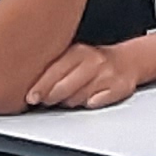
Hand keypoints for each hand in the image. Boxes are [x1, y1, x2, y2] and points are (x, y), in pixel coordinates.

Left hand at [26, 43, 140, 109]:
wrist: (128, 60)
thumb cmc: (93, 62)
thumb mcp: (73, 56)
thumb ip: (54, 66)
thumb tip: (26, 83)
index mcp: (78, 52)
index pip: (54, 72)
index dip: (40, 87)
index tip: (31, 98)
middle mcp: (93, 61)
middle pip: (64, 88)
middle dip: (52, 97)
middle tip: (48, 101)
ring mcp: (107, 74)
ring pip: (78, 98)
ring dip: (71, 101)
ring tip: (72, 97)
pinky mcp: (119, 87)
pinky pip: (95, 102)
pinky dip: (90, 103)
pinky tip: (89, 98)